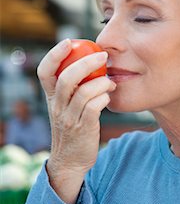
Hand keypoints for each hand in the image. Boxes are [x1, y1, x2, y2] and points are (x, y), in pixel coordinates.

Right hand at [37, 39, 115, 203]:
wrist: (71, 161)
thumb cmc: (73, 129)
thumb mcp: (66, 108)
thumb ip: (73, 89)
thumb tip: (91, 65)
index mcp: (51, 98)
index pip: (44, 72)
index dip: (54, 54)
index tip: (69, 42)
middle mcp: (57, 106)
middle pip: (66, 78)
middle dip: (86, 63)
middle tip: (103, 56)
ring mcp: (69, 118)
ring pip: (83, 92)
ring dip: (101, 82)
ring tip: (110, 81)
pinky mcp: (84, 128)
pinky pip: (94, 107)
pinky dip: (104, 97)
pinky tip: (109, 96)